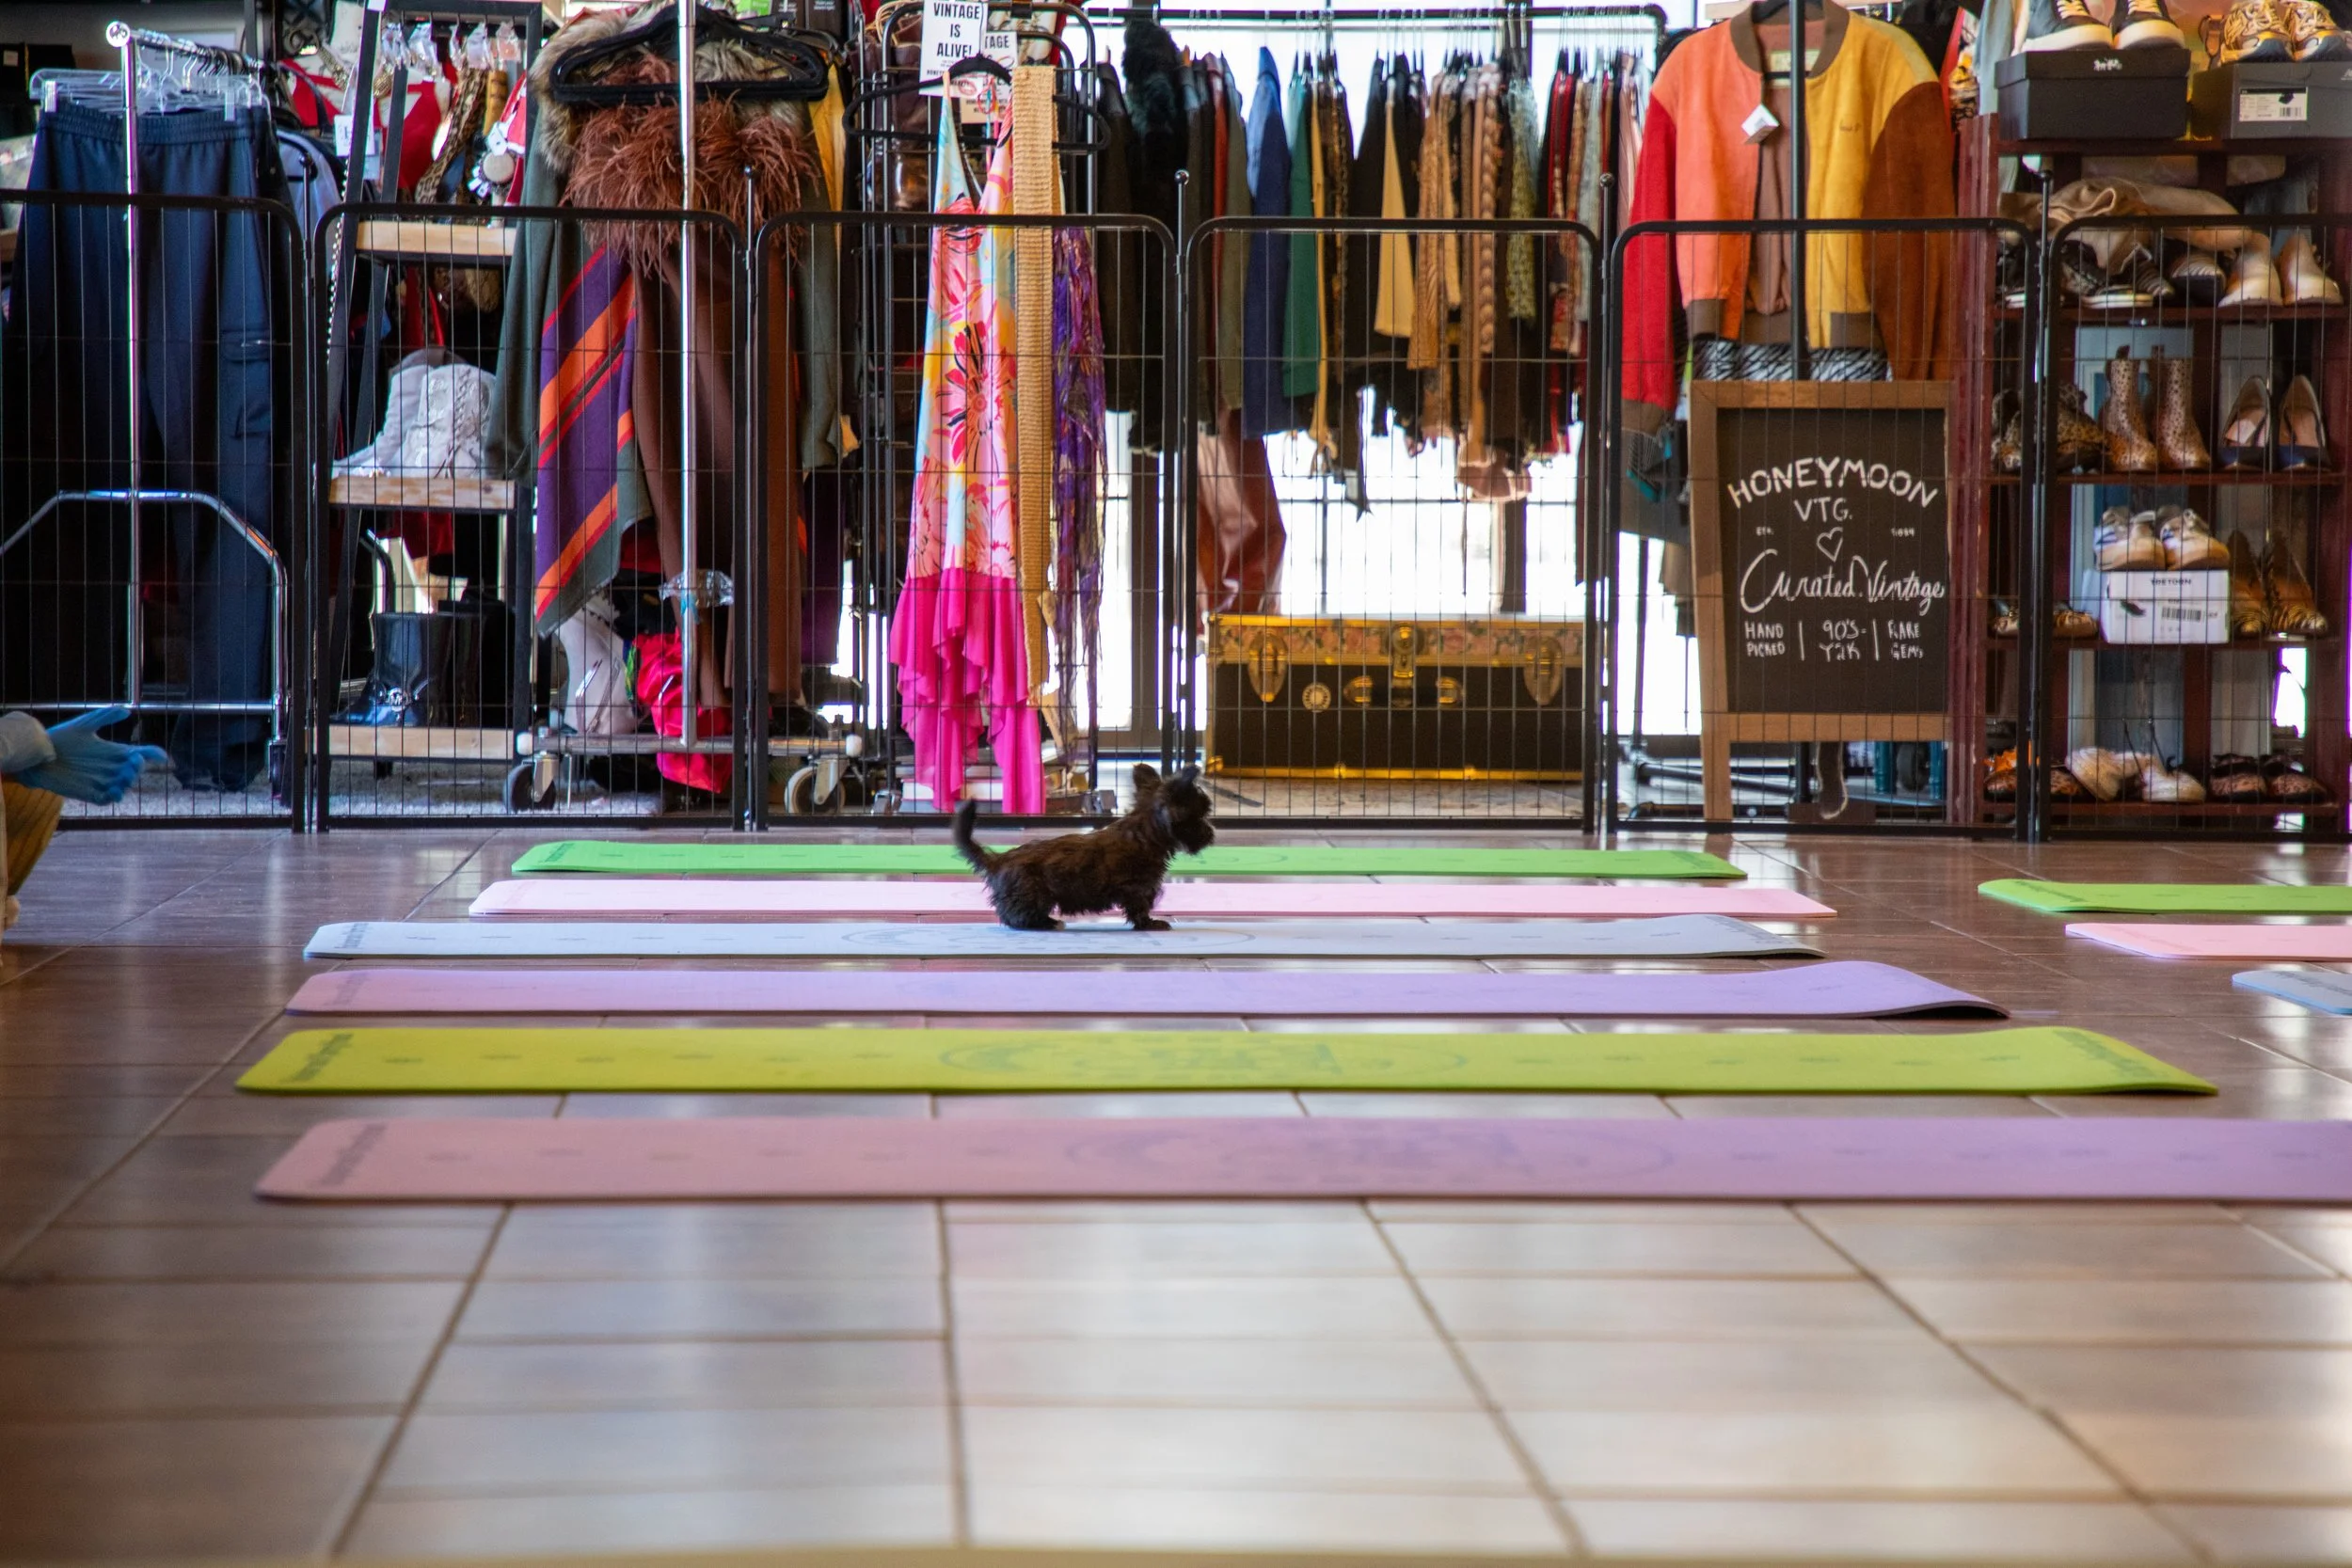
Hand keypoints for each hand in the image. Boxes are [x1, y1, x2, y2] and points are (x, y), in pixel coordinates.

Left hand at [16, 707, 167, 804]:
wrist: (38, 756)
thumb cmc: (59, 739)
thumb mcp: (83, 724)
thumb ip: (104, 717)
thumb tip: (127, 711)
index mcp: (114, 752)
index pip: (140, 754)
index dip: (153, 754)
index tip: (161, 756)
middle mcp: (111, 768)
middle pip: (134, 770)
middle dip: (138, 767)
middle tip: (135, 761)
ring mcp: (102, 781)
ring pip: (124, 785)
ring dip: (128, 782)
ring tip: (125, 776)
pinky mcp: (89, 793)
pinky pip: (106, 799)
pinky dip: (113, 797)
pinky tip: (115, 792)